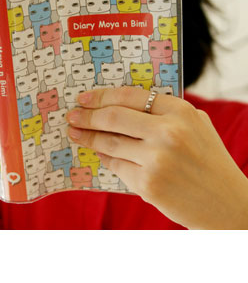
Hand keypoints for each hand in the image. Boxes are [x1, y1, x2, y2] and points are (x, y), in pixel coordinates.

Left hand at [66, 86, 247, 228]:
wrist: (228, 204)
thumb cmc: (209, 162)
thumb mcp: (196, 126)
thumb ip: (164, 113)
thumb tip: (121, 106)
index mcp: (180, 112)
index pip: (130, 96)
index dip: (102, 96)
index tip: (84, 98)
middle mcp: (168, 133)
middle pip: (113, 117)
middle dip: (87, 116)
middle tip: (72, 116)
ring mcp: (157, 160)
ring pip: (109, 143)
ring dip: (87, 137)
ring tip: (75, 134)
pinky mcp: (148, 184)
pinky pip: (117, 166)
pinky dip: (105, 158)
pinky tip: (98, 153)